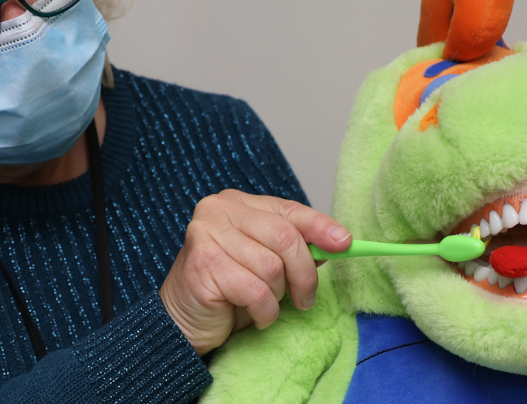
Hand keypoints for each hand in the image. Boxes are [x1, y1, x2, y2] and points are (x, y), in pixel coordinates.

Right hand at [159, 189, 351, 354]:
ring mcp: (207, 234)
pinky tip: (253, 314)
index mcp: (237, 203)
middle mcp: (219, 211)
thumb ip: (295, 249)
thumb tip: (337, 243)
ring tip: (264, 304)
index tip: (345, 244)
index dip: (321, 227)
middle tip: (305, 299)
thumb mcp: (266, 264)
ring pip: (272, 268)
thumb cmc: (226, 292)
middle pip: (286, 237)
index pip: (290, 210)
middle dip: (304, 274)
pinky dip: (264, 311)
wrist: (181, 322)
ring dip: (277, 296)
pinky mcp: (202, 264)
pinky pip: (256, 291)